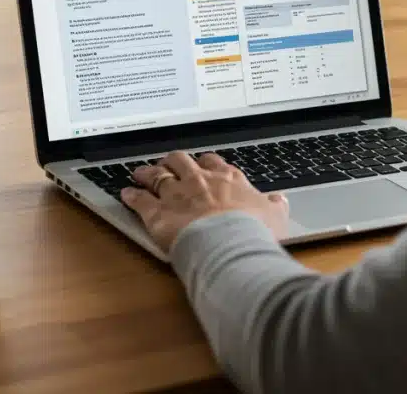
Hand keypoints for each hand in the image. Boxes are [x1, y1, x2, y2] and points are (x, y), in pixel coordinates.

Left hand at [121, 151, 290, 251]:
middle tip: (169, 163)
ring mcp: (176, 195)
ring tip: (141, 172)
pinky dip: (132, 196)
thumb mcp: (276, 216)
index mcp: (228, 179)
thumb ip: (275, 205)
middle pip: (181, 161)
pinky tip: (126, 194)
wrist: (230, 244)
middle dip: (173, 161)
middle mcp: (199, 181)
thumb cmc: (254, 232)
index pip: (214, 162)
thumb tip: (279, 200)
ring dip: (149, 173)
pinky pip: (140, 200)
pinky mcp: (158, 213)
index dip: (206, 163)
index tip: (202, 165)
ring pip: (157, 175)